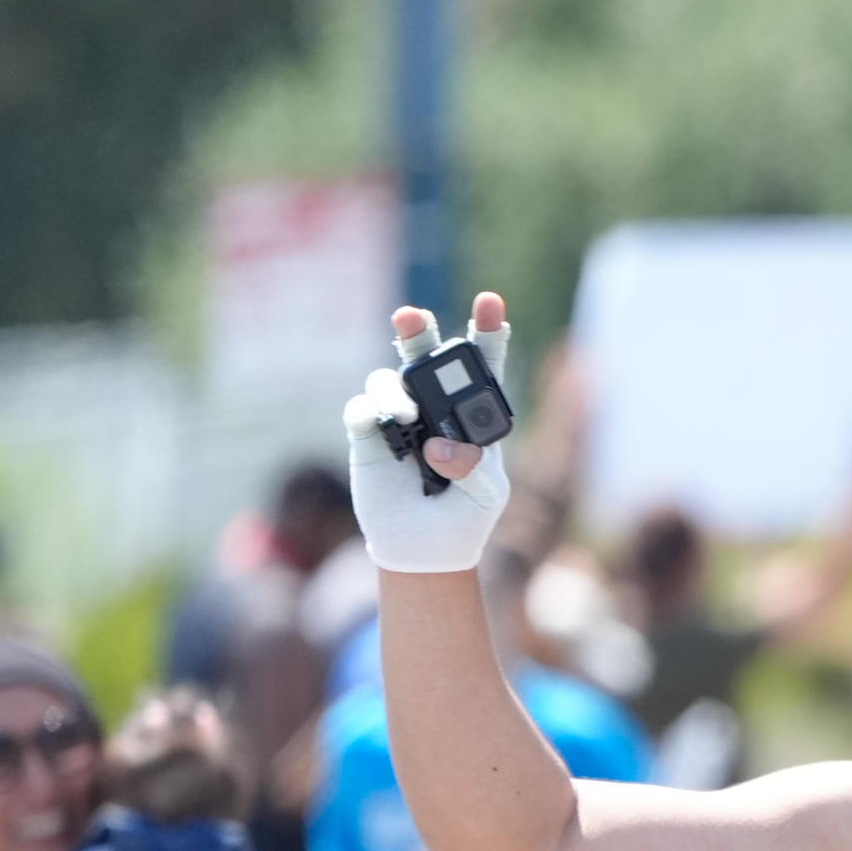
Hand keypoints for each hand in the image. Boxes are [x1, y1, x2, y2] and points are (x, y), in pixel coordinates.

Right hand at [347, 292, 514, 573]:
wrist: (426, 549)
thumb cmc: (465, 517)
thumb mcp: (487, 494)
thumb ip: (473, 467)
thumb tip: (434, 445)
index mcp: (473, 412)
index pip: (483, 362)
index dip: (486, 329)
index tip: (489, 301)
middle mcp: (434, 406)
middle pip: (425, 353)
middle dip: (416, 328)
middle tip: (410, 315)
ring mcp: (400, 417)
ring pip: (389, 378)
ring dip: (396, 390)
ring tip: (407, 417)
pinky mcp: (368, 436)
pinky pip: (362, 409)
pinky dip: (373, 411)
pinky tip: (388, 425)